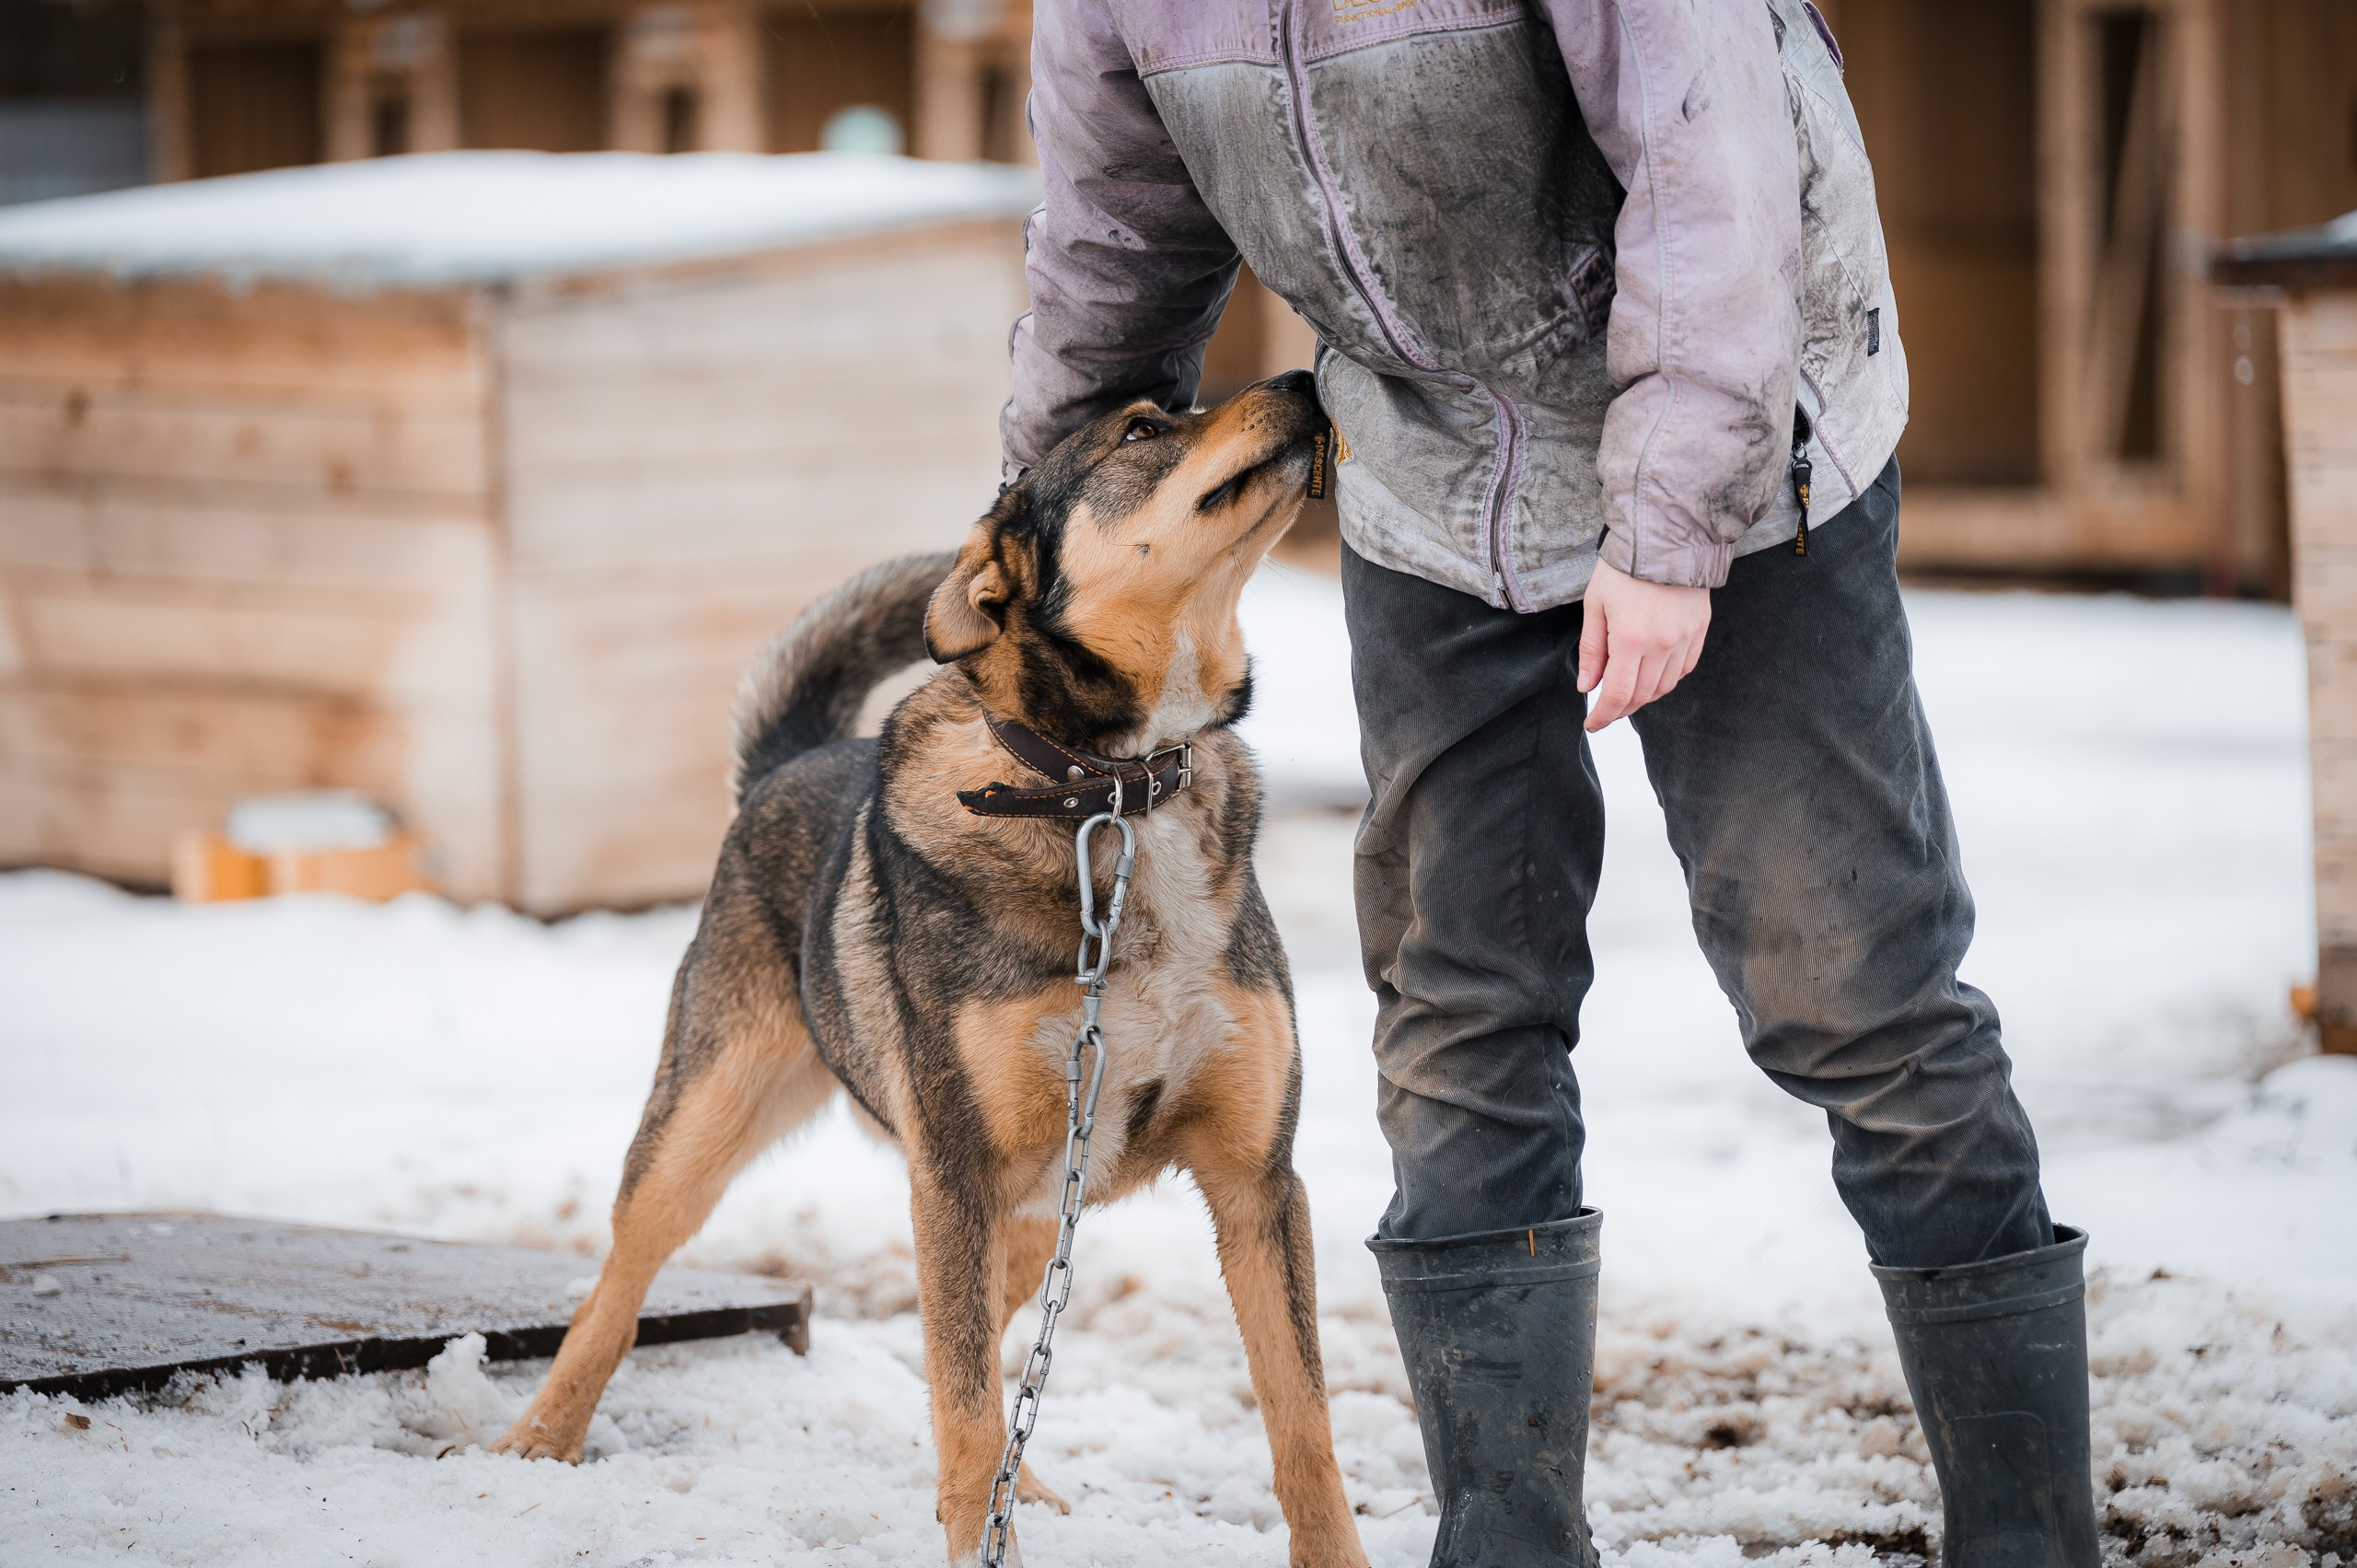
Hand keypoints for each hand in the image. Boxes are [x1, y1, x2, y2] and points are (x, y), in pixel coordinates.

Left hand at [1576, 559, 1710, 731]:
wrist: (1667, 535)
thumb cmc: (1625, 566)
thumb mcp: (1595, 604)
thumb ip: (1592, 650)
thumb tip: (1587, 686)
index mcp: (1631, 639)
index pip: (1618, 695)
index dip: (1603, 716)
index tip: (1592, 724)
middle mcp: (1662, 644)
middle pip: (1642, 696)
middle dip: (1620, 709)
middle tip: (1605, 708)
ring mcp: (1685, 638)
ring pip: (1665, 686)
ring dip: (1644, 697)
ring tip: (1626, 691)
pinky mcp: (1699, 629)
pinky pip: (1684, 668)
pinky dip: (1666, 679)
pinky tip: (1652, 673)